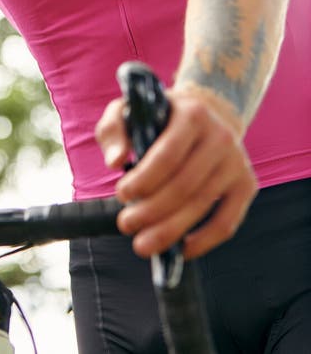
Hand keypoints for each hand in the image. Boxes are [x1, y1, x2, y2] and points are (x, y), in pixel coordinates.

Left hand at [95, 86, 257, 258]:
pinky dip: (204, 241)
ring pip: (202, 205)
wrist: (208, 114)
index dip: (144, 180)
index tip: (121, 194)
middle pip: (185, 185)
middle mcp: (221, 136)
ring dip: (170, 230)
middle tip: (126, 224)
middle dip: (151, 211)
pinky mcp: (247, 185)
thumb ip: (114, 130)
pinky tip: (181, 249)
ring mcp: (237, 162)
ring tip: (143, 244)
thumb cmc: (160, 117)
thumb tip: (114, 162)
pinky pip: (227, 222)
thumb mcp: (130, 111)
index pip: (168, 155)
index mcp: (192, 114)